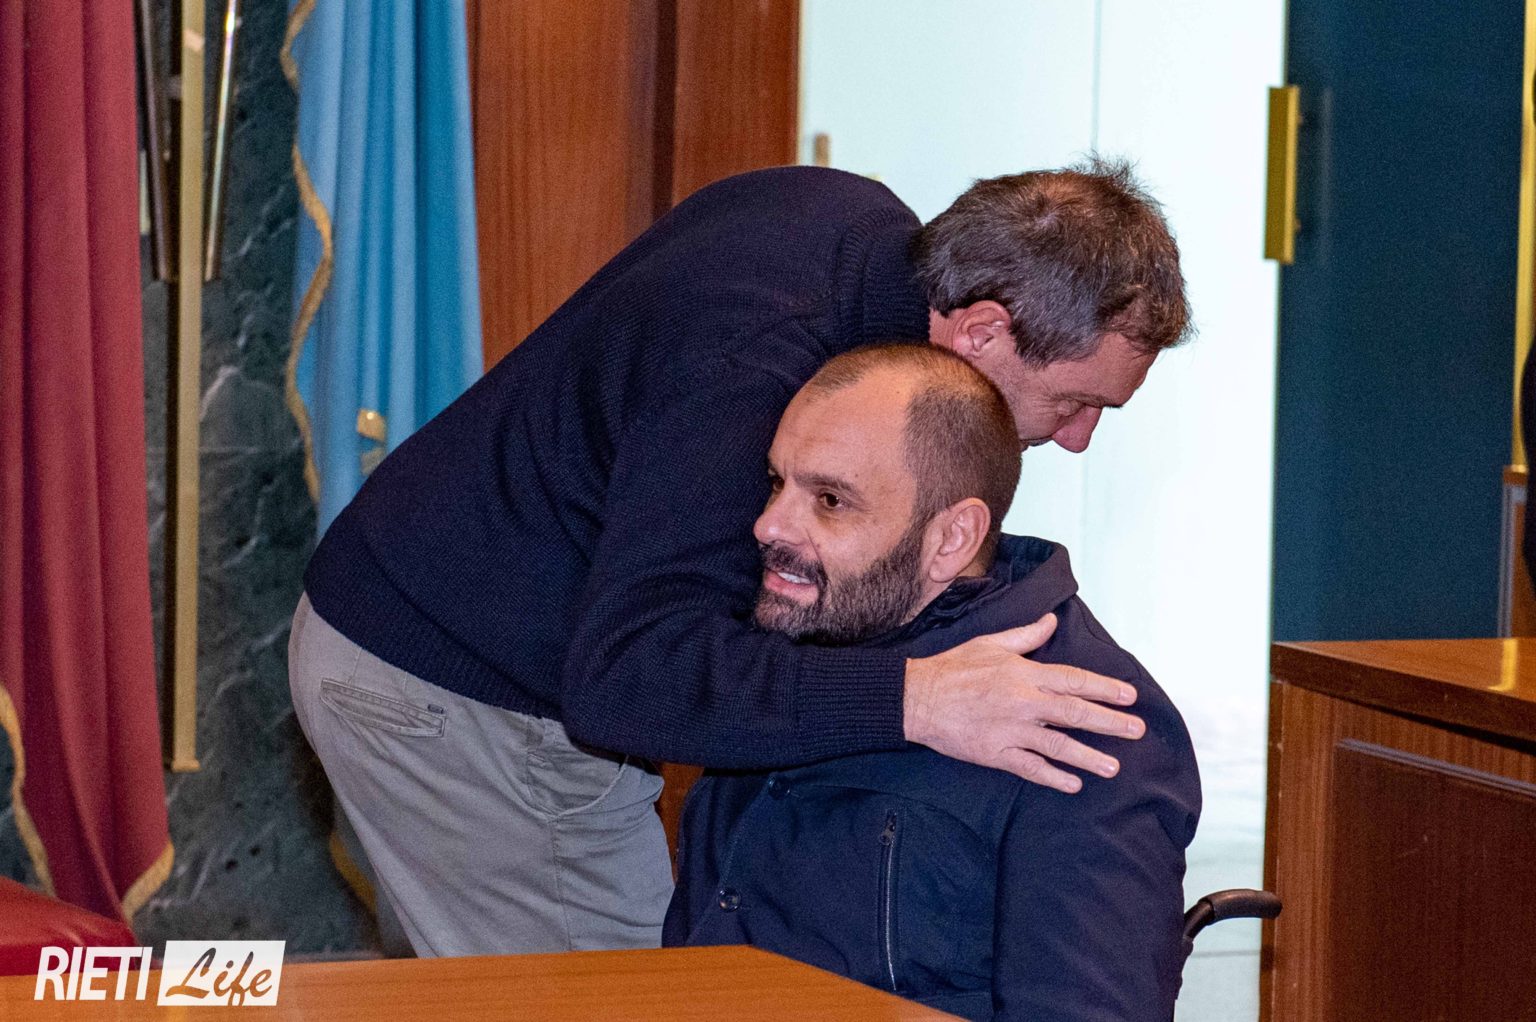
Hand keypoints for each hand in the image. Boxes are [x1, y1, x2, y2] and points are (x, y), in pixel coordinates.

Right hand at [902, 613, 1144, 792]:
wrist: (919, 698)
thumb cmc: (954, 668)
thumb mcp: (991, 643)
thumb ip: (1026, 636)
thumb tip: (1051, 622)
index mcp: (1025, 674)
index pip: (1074, 681)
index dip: (1105, 688)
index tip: (1129, 697)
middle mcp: (1024, 703)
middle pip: (1075, 714)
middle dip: (1109, 723)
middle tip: (1136, 731)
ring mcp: (1011, 731)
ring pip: (1059, 746)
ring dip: (1089, 757)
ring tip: (1113, 767)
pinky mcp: (997, 753)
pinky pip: (1031, 768)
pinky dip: (1054, 777)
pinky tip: (1074, 784)